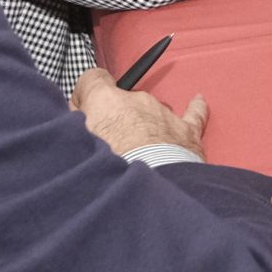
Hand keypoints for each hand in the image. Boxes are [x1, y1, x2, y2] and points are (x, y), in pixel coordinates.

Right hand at [72, 65, 208, 159]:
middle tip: (110, 145)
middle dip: (115, 118)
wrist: (144, 193)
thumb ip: (73, 126)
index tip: (82, 112)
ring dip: (143, 125)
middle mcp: (137, 100)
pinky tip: (198, 100)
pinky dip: (195, 108)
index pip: (92, 79)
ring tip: (140, 152)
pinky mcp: (186, 131)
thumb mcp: (73, 148)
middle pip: (121, 100)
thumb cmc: (106, 171)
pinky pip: (194, 113)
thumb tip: (76, 118)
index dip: (85, 95)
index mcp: (106, 100)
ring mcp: (164, 114)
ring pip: (151, 111)